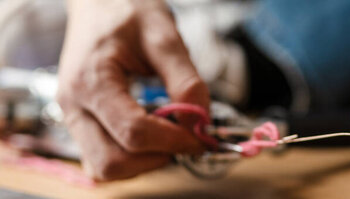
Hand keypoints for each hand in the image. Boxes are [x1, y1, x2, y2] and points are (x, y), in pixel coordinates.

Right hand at [57, 0, 208, 179]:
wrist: (100, 1)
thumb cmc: (128, 10)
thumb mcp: (164, 37)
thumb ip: (185, 80)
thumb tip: (200, 121)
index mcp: (91, 81)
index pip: (134, 132)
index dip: (175, 141)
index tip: (202, 138)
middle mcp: (73, 105)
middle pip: (111, 162)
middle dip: (155, 159)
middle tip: (184, 139)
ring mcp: (72, 116)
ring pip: (104, 167)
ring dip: (142, 162)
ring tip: (168, 134)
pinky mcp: (80, 121)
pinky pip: (101, 157)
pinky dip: (130, 157)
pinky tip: (151, 134)